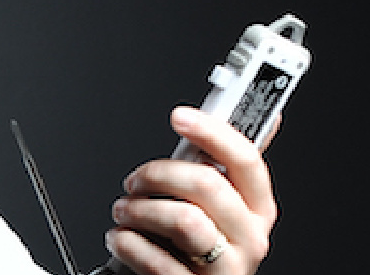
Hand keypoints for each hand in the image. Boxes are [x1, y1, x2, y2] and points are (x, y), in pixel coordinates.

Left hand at [105, 106, 277, 274]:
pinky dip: (126, 243)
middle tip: (133, 182)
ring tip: (123, 212)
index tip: (180, 116)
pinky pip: (156, 259)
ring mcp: (226, 267)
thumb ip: (209, 168)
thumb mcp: (209, 207)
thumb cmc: (189, 246)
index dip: (213, 132)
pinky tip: (120, 240)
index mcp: (256, 208)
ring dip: (137, 210)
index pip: (246, 160)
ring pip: (183, 220)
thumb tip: (216, 116)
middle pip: (206, 184)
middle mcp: (249, 237)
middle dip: (156, 175)